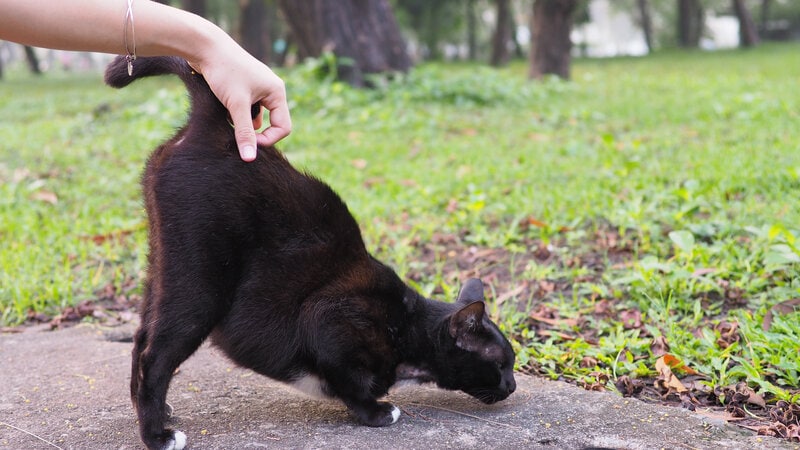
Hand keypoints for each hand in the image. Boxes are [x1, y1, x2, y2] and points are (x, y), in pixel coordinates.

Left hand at [189, 41, 291, 160]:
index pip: (283, 127)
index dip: (268, 140)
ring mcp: (256, 88)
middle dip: (253, 130)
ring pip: (255, 116)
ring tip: (227, 116)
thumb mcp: (236, 105)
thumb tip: (250, 158)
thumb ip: (244, 132)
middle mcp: (270, 89)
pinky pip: (245, 108)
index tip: (249, 144)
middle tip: (236, 134)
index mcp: (277, 92)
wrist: (204, 46)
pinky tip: (222, 108)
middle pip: (271, 123)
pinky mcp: (243, 87)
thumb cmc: (224, 72)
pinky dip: (235, 113)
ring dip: (242, 122)